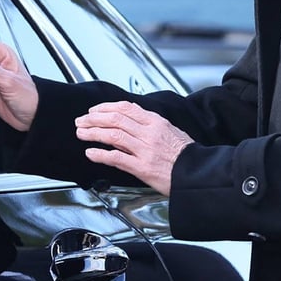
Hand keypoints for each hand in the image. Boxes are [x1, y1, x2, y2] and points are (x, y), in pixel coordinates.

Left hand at [75, 101, 193, 195]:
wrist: (198, 173)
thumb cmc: (186, 155)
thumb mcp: (171, 131)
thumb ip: (151, 124)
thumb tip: (131, 118)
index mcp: (156, 122)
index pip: (126, 108)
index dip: (106, 107)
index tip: (94, 110)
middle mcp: (149, 133)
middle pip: (115, 119)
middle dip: (94, 118)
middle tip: (81, 120)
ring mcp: (145, 150)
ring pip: (113, 135)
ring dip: (93, 133)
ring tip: (81, 133)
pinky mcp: (142, 167)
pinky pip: (116, 158)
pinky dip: (100, 154)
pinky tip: (91, 153)